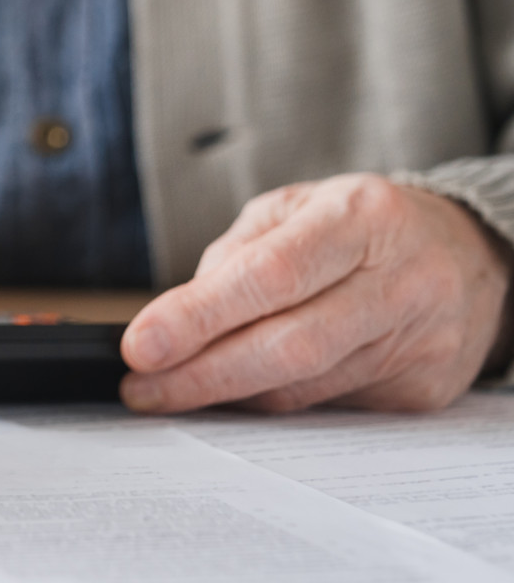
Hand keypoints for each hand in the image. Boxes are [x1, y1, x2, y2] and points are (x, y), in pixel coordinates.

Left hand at [121, 174, 513, 412]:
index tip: (141, 344)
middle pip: (287, 346)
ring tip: (173, 390)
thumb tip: (178, 319)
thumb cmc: (363, 227)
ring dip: (228, 395)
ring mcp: (420, 340)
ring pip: (304, 387)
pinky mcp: (424, 388)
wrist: (475, 255)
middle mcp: (399, 280)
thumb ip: (236, 255)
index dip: (198, 316)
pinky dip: (275, 401)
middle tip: (141, 389)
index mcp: (359, 218)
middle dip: (201, 375)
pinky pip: (327, 407)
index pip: (269, 276)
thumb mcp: (296, 209)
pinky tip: (243, 391)